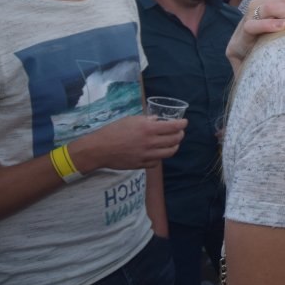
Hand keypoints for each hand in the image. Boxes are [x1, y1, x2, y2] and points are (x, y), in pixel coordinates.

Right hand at [72, 115, 186, 171]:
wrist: (99, 149)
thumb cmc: (113, 131)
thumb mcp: (130, 120)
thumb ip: (146, 120)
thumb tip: (157, 120)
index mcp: (148, 129)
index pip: (173, 127)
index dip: (182, 124)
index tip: (185, 122)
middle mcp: (150, 143)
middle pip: (174, 140)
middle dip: (180, 135)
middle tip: (180, 132)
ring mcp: (146, 155)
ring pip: (169, 153)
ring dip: (174, 147)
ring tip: (174, 143)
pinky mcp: (141, 164)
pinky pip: (157, 162)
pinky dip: (160, 157)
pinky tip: (159, 153)